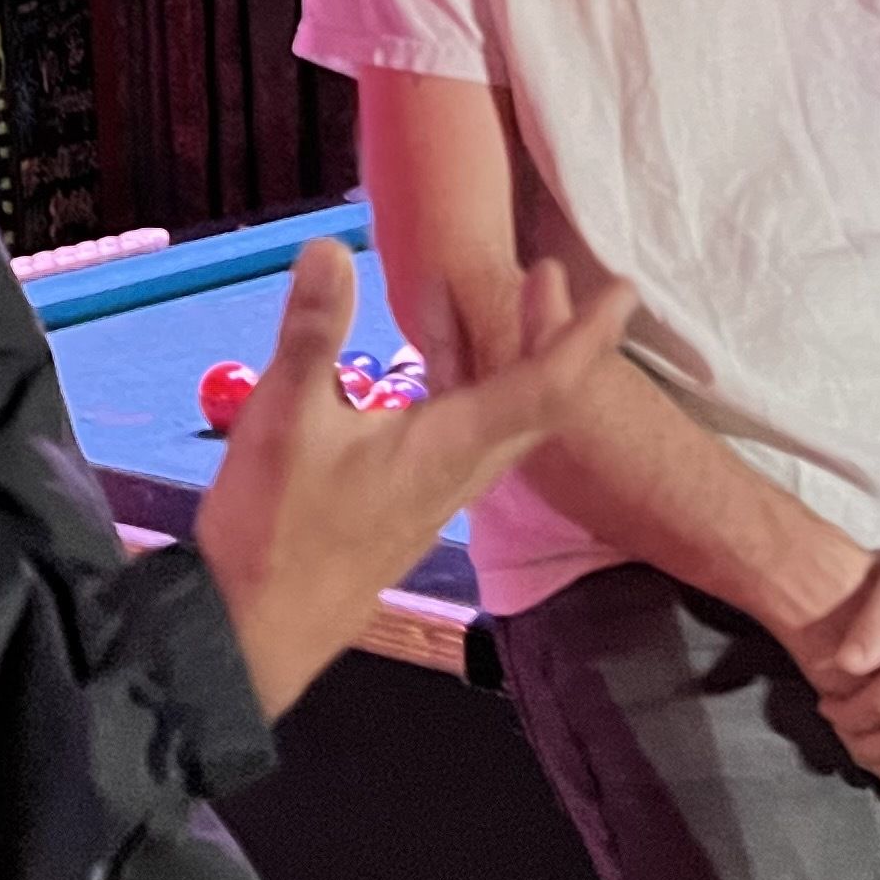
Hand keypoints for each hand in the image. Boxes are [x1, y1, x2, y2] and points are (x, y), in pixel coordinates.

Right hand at [193, 242, 635, 722]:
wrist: (257, 632)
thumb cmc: (277, 529)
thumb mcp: (287, 418)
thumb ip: (312, 332)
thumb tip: (328, 247)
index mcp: (450, 448)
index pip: (544, 385)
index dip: (586, 336)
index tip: (622, 293)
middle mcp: (459, 472)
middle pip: (529, 398)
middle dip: (542, 330)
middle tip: (547, 274)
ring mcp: (434, 494)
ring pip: (489, 416)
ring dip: (488, 354)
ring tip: (462, 296)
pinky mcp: (406, 506)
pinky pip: (455, 433)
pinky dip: (450, 384)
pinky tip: (413, 367)